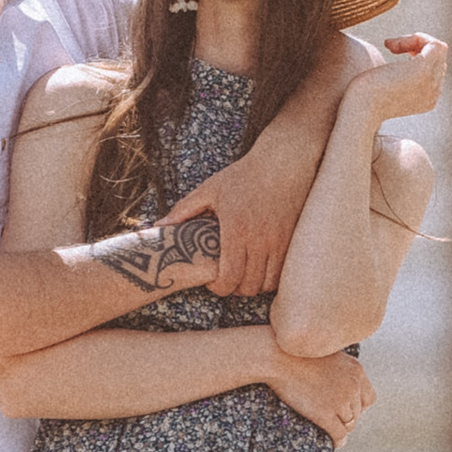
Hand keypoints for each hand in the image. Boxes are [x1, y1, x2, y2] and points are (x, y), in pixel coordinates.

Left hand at [163, 167, 289, 300]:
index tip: (212, 280)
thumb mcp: (210, 189)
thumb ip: (184, 210)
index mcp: (236, 230)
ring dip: (254, 285)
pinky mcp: (293, 241)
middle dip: (235, 289)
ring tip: (245, 274)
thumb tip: (159, 225)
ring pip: (268, 284)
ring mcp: (280, 242)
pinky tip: (262, 267)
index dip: (219, 287)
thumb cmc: (244, 175)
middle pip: (248, 286)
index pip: (229, 278)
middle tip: (227, 279)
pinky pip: (283, 273)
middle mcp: (260, 240)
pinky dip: (272, 277)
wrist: (284, 162)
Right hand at [269, 344, 374, 442]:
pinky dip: (338, 441)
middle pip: (358, 413)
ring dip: (341, 429)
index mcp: (355, 371)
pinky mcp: (325, 414)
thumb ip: (339, 368)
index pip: (369, 398)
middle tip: (335, 420)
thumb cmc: (297, 352)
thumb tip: (338, 381)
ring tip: (333, 432)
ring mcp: (340, 401)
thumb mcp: (328, 353)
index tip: (349, 410)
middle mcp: (352, 386)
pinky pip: (338, 434)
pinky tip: (335, 443)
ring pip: (349, 424)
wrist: (279, 356)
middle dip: (347, 417)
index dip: (359, 406)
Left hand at [342, 32, 446, 125]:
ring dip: (413, 40)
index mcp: (427, 100)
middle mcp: (434, 93)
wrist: (359, 110)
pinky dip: (414, 38)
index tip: (395, 53)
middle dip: (416, 46)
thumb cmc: (363, 98)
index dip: (418, 56)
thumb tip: (405, 63)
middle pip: (438, 58)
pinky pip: (434, 44)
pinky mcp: (424, 70)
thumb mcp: (385, 88)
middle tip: (391, 47)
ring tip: (391, 45)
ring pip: (438, 49)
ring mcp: (432, 82)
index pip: (435, 69)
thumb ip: (397, 78)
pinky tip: (392, 45)